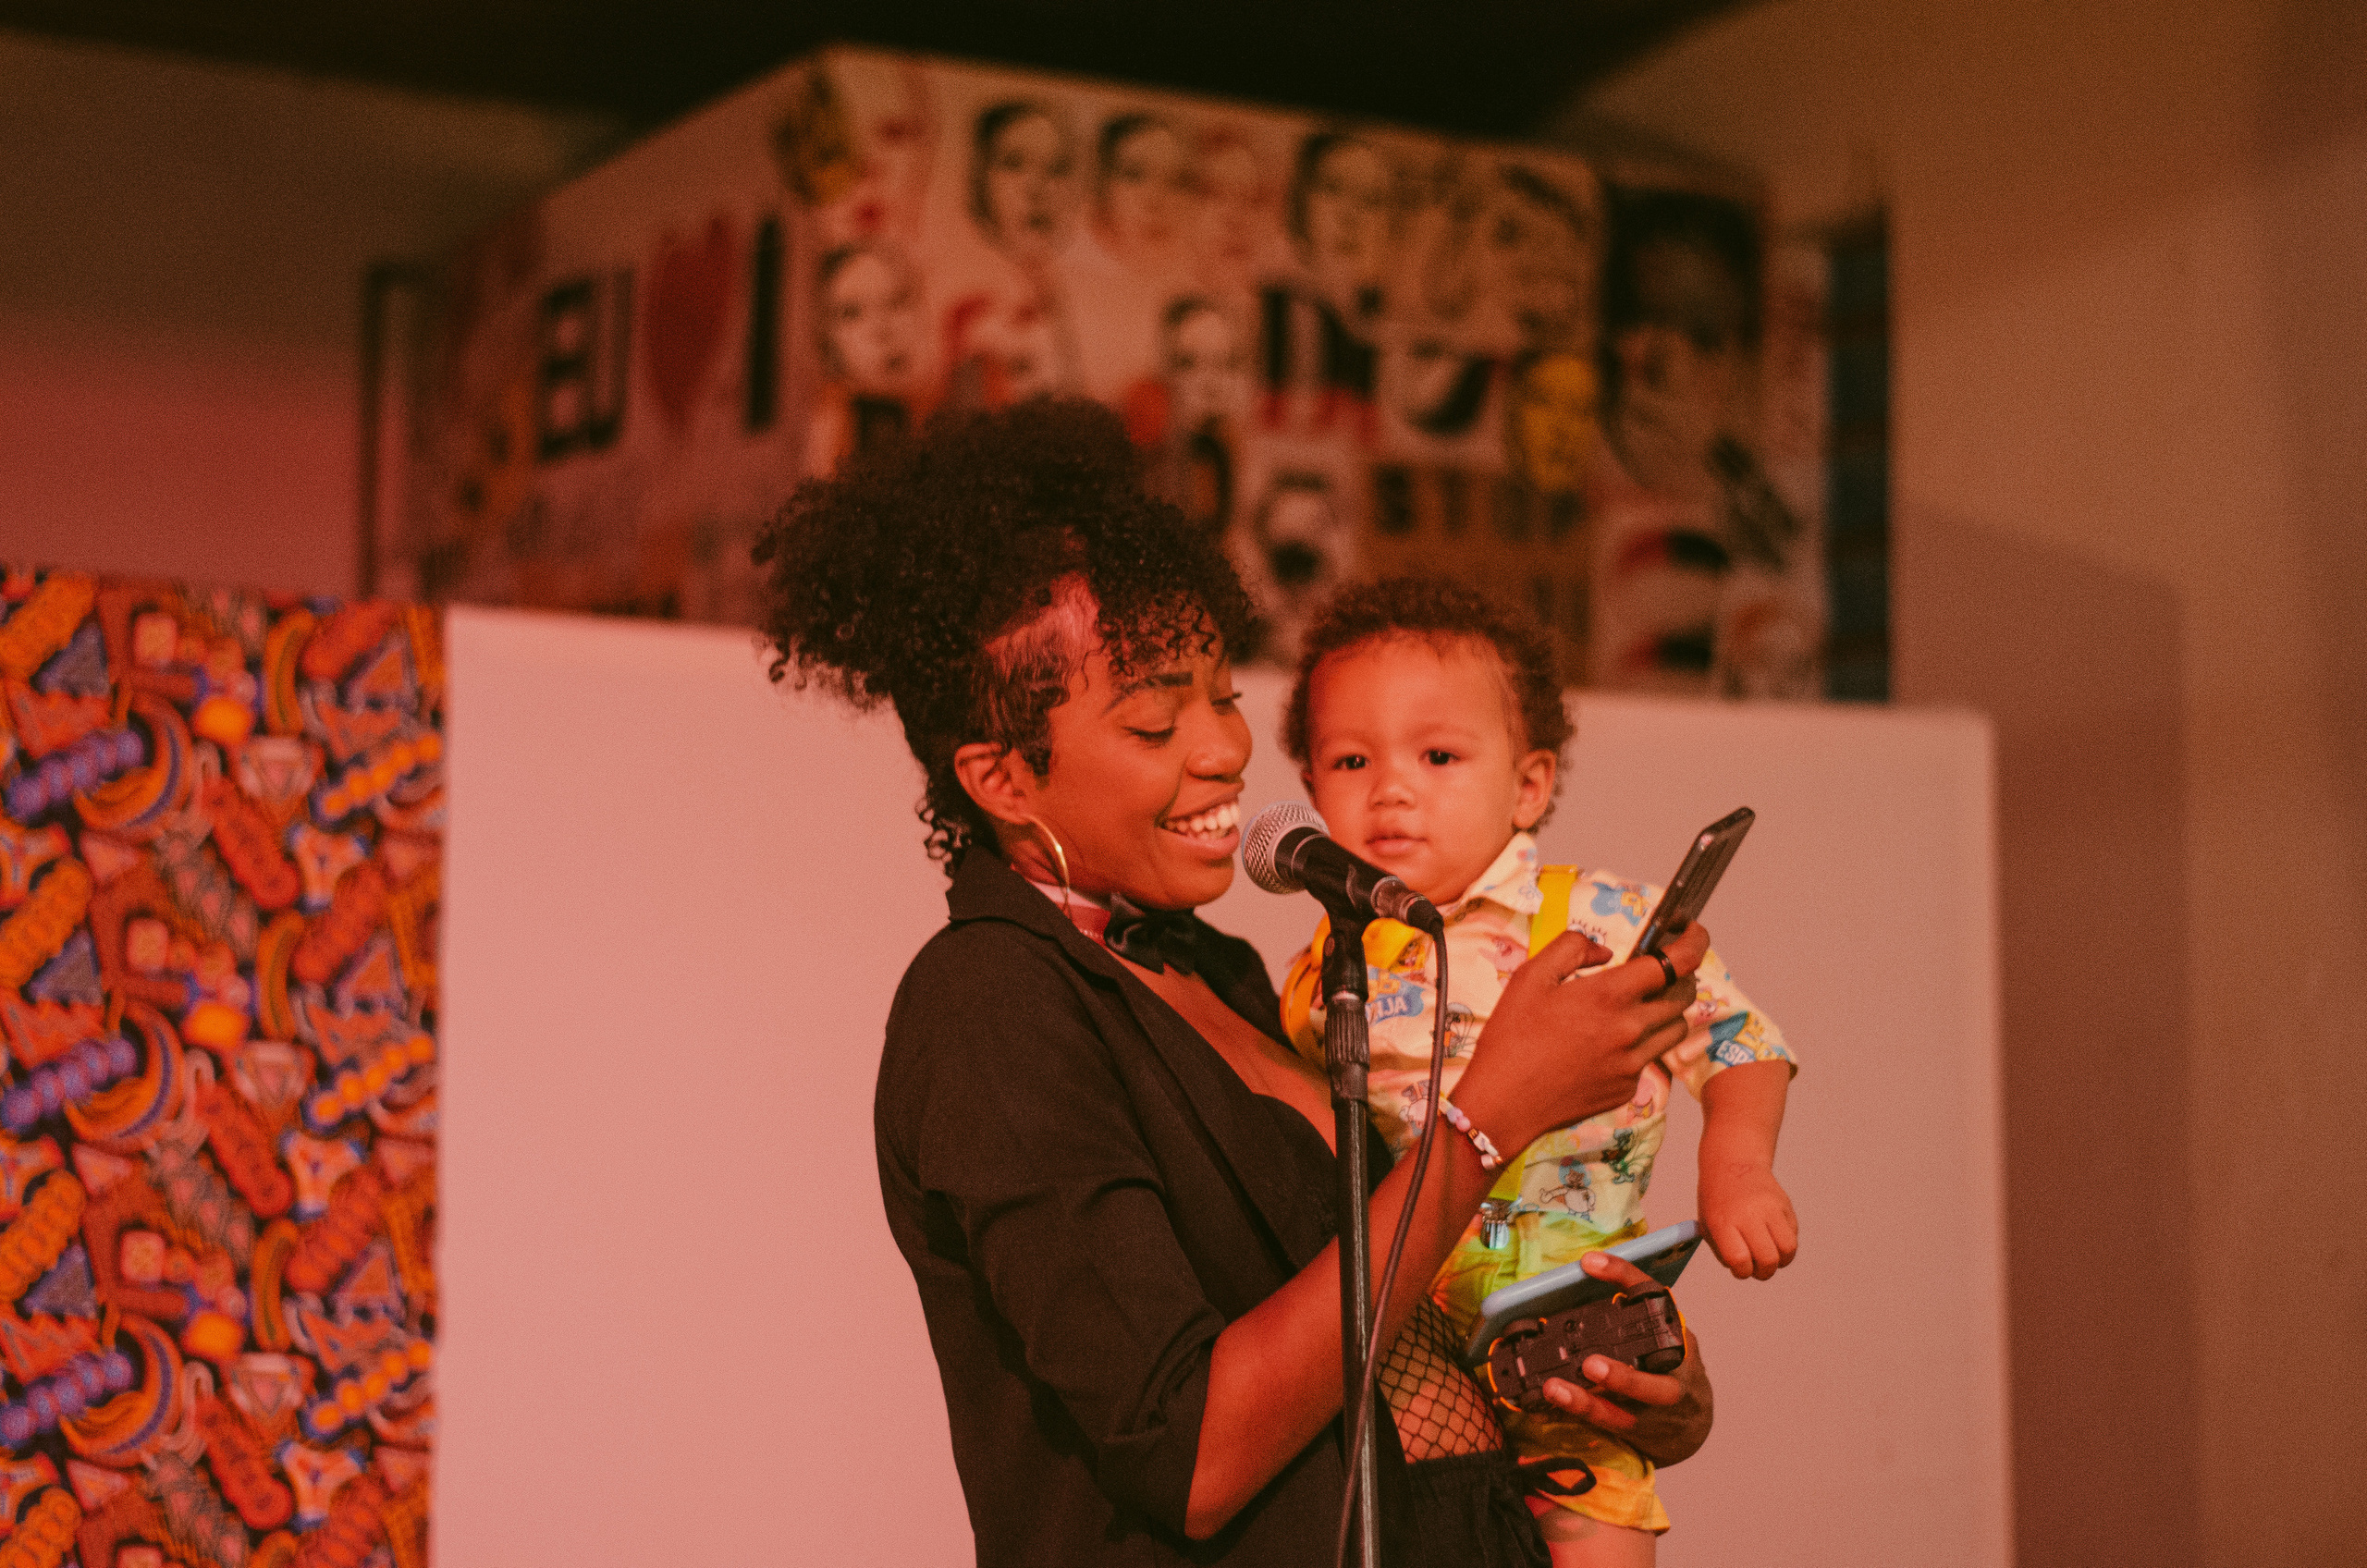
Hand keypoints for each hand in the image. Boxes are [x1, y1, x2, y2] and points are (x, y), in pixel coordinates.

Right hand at [1454, 923, 1710, 1151]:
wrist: (1502, 1102)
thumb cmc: (1511, 1037)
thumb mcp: (1531, 976)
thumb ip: (1572, 948)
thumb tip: (1605, 953)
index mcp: (1609, 996)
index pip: (1675, 962)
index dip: (1694, 942)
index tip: (1693, 931)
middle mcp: (1630, 1030)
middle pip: (1683, 996)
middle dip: (1680, 976)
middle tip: (1658, 970)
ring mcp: (1632, 1064)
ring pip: (1675, 1030)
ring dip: (1666, 1011)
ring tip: (1636, 1005)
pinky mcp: (1626, 1089)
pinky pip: (1649, 1059)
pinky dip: (1639, 1044)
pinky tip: (1605, 1043)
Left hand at [1538, 1253, 1713, 1465]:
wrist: (1692, 1422)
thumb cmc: (1671, 1367)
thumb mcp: (1664, 1333)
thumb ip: (1637, 1314)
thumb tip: (1587, 1273)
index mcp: (1677, 1336)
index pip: (1654, 1298)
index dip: (1623, 1276)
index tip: (1590, 1262)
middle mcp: (1673, 1375)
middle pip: (1655, 1383)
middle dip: (1624, 1378)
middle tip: (1591, 1365)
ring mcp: (1655, 1411)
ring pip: (1625, 1414)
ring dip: (1588, 1402)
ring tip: (1556, 1389)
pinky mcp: (1637, 1430)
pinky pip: (1606, 1425)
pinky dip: (1578, 1414)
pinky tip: (1553, 1402)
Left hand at [1699, 1163, 1797, 1279]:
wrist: (1733, 1162)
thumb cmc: (1718, 1199)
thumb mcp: (1708, 1224)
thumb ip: (1723, 1251)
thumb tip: (1744, 1270)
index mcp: (1723, 1221)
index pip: (1739, 1259)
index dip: (1742, 1272)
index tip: (1740, 1268)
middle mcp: (1748, 1214)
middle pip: (1768, 1258)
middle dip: (1764, 1272)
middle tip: (1758, 1268)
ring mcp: (1770, 1208)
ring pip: (1788, 1249)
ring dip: (1781, 1261)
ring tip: (1769, 1255)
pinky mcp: (1785, 1204)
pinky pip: (1793, 1235)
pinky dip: (1785, 1244)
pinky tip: (1772, 1236)